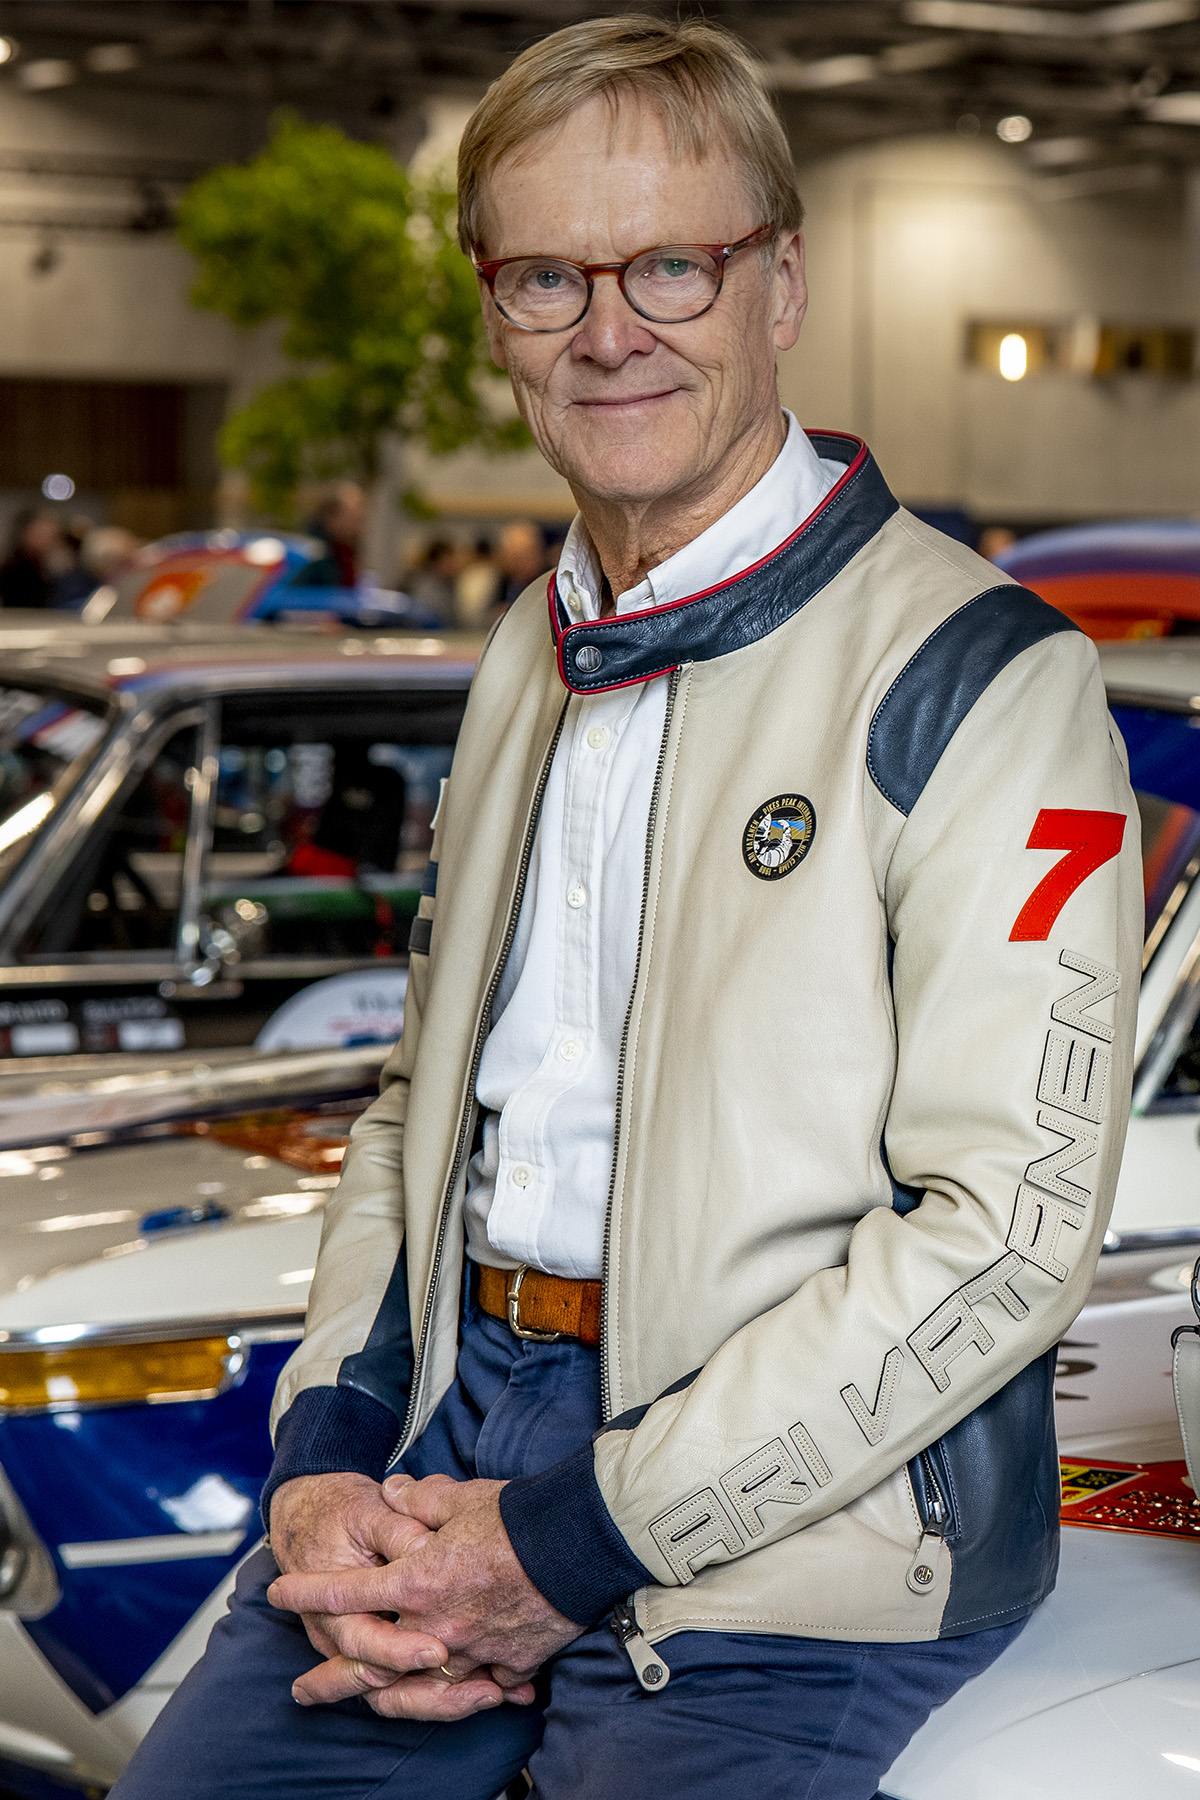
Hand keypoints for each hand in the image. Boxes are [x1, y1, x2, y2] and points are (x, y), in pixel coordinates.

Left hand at [270, 1474, 580, 1712]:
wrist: (578, 1543)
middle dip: (331, 1678)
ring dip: (389, 1697)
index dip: (307, 1591)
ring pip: (419, 1687)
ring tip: (365, 1704)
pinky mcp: (508, 1663)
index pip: (346, 1590)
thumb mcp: (458, 1498)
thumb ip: (417, 1499)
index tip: (278, 1592)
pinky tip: (449, 1693)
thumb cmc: (516, 1517)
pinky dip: (462, 1690)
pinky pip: (476, 1685)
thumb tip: (394, 1491)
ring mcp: (471, 1650)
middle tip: (302, 1691)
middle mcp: (435, 1625)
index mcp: (416, 1581)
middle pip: (372, 1662)